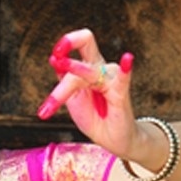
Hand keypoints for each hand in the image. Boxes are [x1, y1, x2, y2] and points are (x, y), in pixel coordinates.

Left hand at [36, 29, 137, 156]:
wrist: (110, 139)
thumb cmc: (93, 118)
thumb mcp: (72, 100)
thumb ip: (65, 81)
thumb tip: (53, 59)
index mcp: (86, 68)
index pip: (77, 46)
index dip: (65, 45)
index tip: (54, 57)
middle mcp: (100, 68)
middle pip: (87, 43)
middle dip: (71, 41)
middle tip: (57, 54)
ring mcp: (110, 79)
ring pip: (88, 73)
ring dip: (67, 86)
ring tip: (53, 101)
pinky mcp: (121, 93)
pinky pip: (122, 78)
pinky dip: (124, 69)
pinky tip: (127, 59)